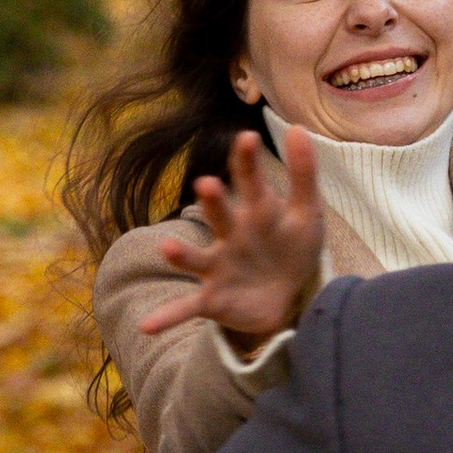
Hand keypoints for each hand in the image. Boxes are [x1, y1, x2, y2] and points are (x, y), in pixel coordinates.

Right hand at [138, 128, 324, 345]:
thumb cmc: (291, 246)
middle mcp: (232, 236)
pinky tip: (146, 326)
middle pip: (221, 217)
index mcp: (257, 213)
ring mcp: (218, 267)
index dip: (248, 163)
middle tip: (207, 185)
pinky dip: (167, 316)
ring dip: (181, 254)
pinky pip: (187, 308)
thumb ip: (303, 172)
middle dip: (213, 203)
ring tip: (166, 247)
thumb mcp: (306, 212)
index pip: (251, 183)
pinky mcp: (213, 299)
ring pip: (197, 259)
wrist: (287, 297)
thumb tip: (296, 126)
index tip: (247, 138)